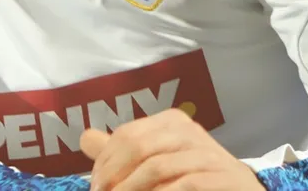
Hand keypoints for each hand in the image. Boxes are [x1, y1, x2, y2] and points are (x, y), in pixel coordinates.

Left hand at [79, 108, 262, 190]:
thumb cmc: (194, 179)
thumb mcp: (157, 162)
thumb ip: (122, 152)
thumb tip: (85, 138)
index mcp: (171, 122)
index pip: (127, 134)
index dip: (104, 162)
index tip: (94, 187)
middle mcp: (189, 130)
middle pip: (138, 146)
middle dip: (113, 175)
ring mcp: (208, 153)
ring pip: (157, 166)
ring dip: (131, 189)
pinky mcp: (222, 176)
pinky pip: (184, 184)